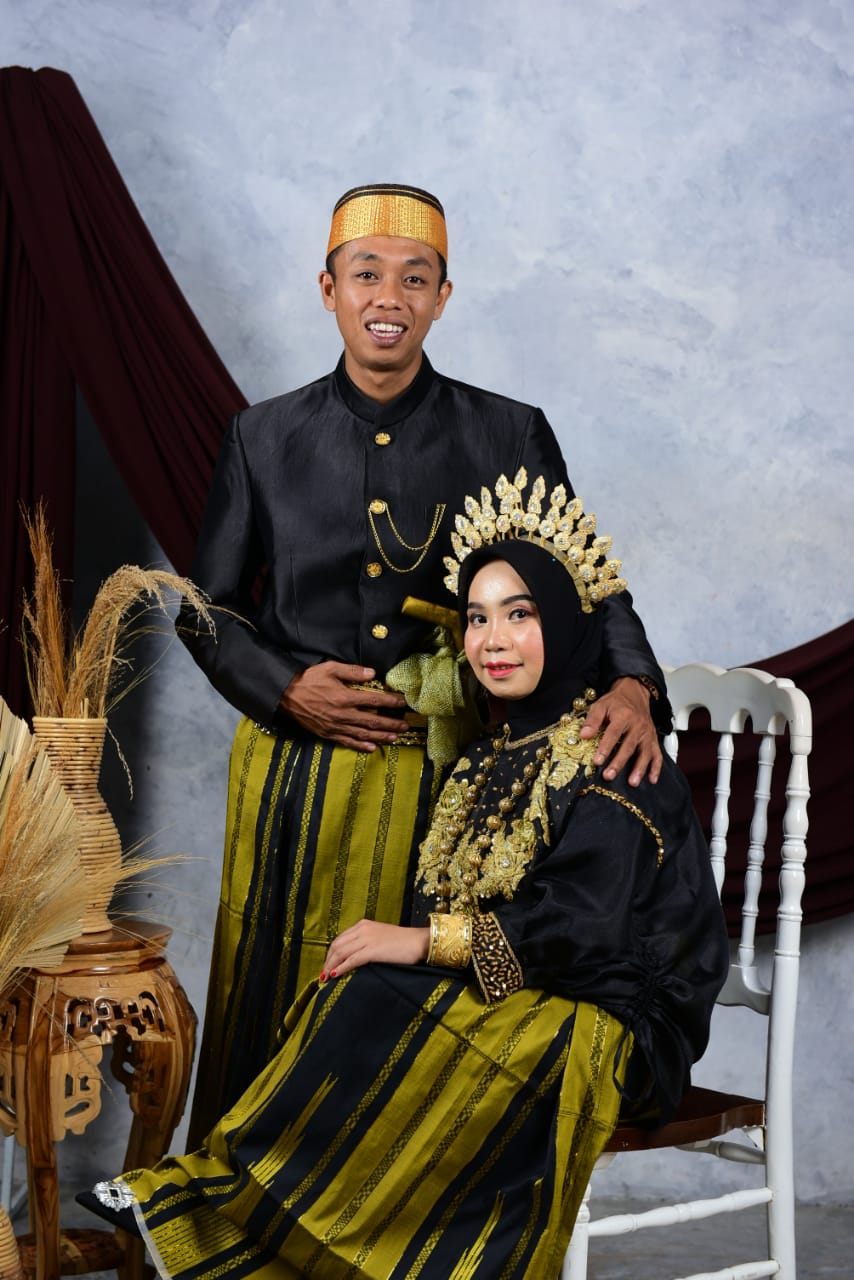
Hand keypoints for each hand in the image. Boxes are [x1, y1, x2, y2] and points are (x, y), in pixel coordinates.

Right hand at [280, 662, 408, 750]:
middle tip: (406, 725)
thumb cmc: (308, 679)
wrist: (285, 695)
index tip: (403, 702)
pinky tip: (372, 748)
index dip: (390, 702)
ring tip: (395, 737)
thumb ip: (352, 671)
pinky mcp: (327, 734)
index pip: (374, 701)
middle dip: (391, 724)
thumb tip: (372, 673)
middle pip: (372, 722)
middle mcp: (342, 715)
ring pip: (363, 734)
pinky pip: (347, 742)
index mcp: (344, 697)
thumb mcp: (330, 668)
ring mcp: (335, 727)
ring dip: (381, 736)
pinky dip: (361, 746)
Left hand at [320, 920, 429, 978]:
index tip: (327, 965)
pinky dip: (341, 968)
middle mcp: (362, 929)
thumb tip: (352, 958)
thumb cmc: (402, 942)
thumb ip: (366, 943)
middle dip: (327, 960)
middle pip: (337, 945)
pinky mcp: (373, 950)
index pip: (340, 939)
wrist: (419, 942)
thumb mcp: (380, 937)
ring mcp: (367, 939)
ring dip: (330, 966)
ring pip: (341, 952)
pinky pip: (352, 960)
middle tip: (323, 974)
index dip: (330, 953)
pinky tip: (334, 975)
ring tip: (325, 978)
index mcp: (363, 925)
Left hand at [580, 676, 662, 785]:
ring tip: (632, 782)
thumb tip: (583, 735)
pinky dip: (656, 767)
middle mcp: (637, 725)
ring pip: (645, 752)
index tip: (597, 761)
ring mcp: (647, 733)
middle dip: (619, 762)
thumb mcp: (600, 705)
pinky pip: (657, 754)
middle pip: (628, 746)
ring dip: (639, 769)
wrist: (635, 692)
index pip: (613, 733)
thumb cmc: (616, 701)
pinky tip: (652, 779)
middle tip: (609, 776)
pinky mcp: (653, 739)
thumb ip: (592, 720)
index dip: (605, 747)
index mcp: (623, 716)